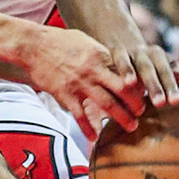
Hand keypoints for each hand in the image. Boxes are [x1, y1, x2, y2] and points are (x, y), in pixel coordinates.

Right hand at [25, 26, 145, 141]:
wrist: (32, 45)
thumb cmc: (59, 40)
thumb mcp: (85, 40)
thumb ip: (100, 53)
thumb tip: (115, 62)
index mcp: (100, 55)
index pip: (126, 71)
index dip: (138, 83)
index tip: (146, 91)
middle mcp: (93, 70)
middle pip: (123, 90)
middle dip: (136, 103)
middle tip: (143, 112)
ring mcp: (79, 84)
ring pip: (107, 104)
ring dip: (122, 118)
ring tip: (131, 126)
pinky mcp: (65, 95)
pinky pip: (80, 116)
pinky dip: (88, 129)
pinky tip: (94, 138)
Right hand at [109, 42, 178, 109]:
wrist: (126, 44)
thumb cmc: (156, 67)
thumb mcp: (175, 72)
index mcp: (171, 62)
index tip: (177, 101)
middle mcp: (155, 55)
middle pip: (162, 70)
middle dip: (162, 85)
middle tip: (164, 103)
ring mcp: (138, 52)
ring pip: (144, 66)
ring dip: (146, 80)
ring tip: (143, 94)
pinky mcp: (120, 52)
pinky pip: (122, 60)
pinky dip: (125, 70)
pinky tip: (126, 83)